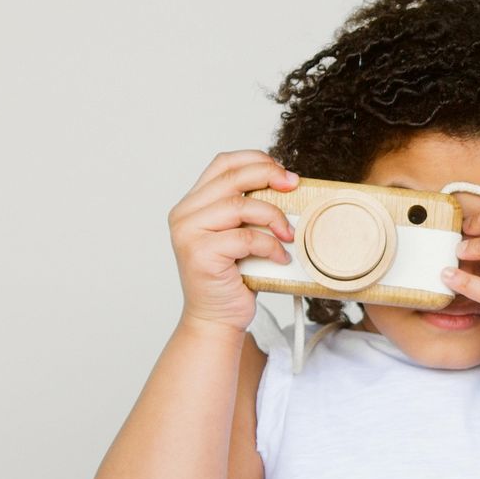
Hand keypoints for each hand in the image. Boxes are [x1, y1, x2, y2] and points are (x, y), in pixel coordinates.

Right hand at [168, 150, 297, 332]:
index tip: (283, 172)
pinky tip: (280, 257)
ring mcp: (189, 233)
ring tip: (289, 235)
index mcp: (193, 203)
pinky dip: (270, 246)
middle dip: (270, 176)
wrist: (216, 318)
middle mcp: (185, 214)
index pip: (223, 163)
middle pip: (233, 178)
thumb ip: (250, 209)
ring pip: (241, 206)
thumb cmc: (233, 277)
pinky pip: (246, 237)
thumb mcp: (240, 234)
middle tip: (294, 186)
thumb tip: (288, 184)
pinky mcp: (201, 253)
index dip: (256, 160)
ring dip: (274, 217)